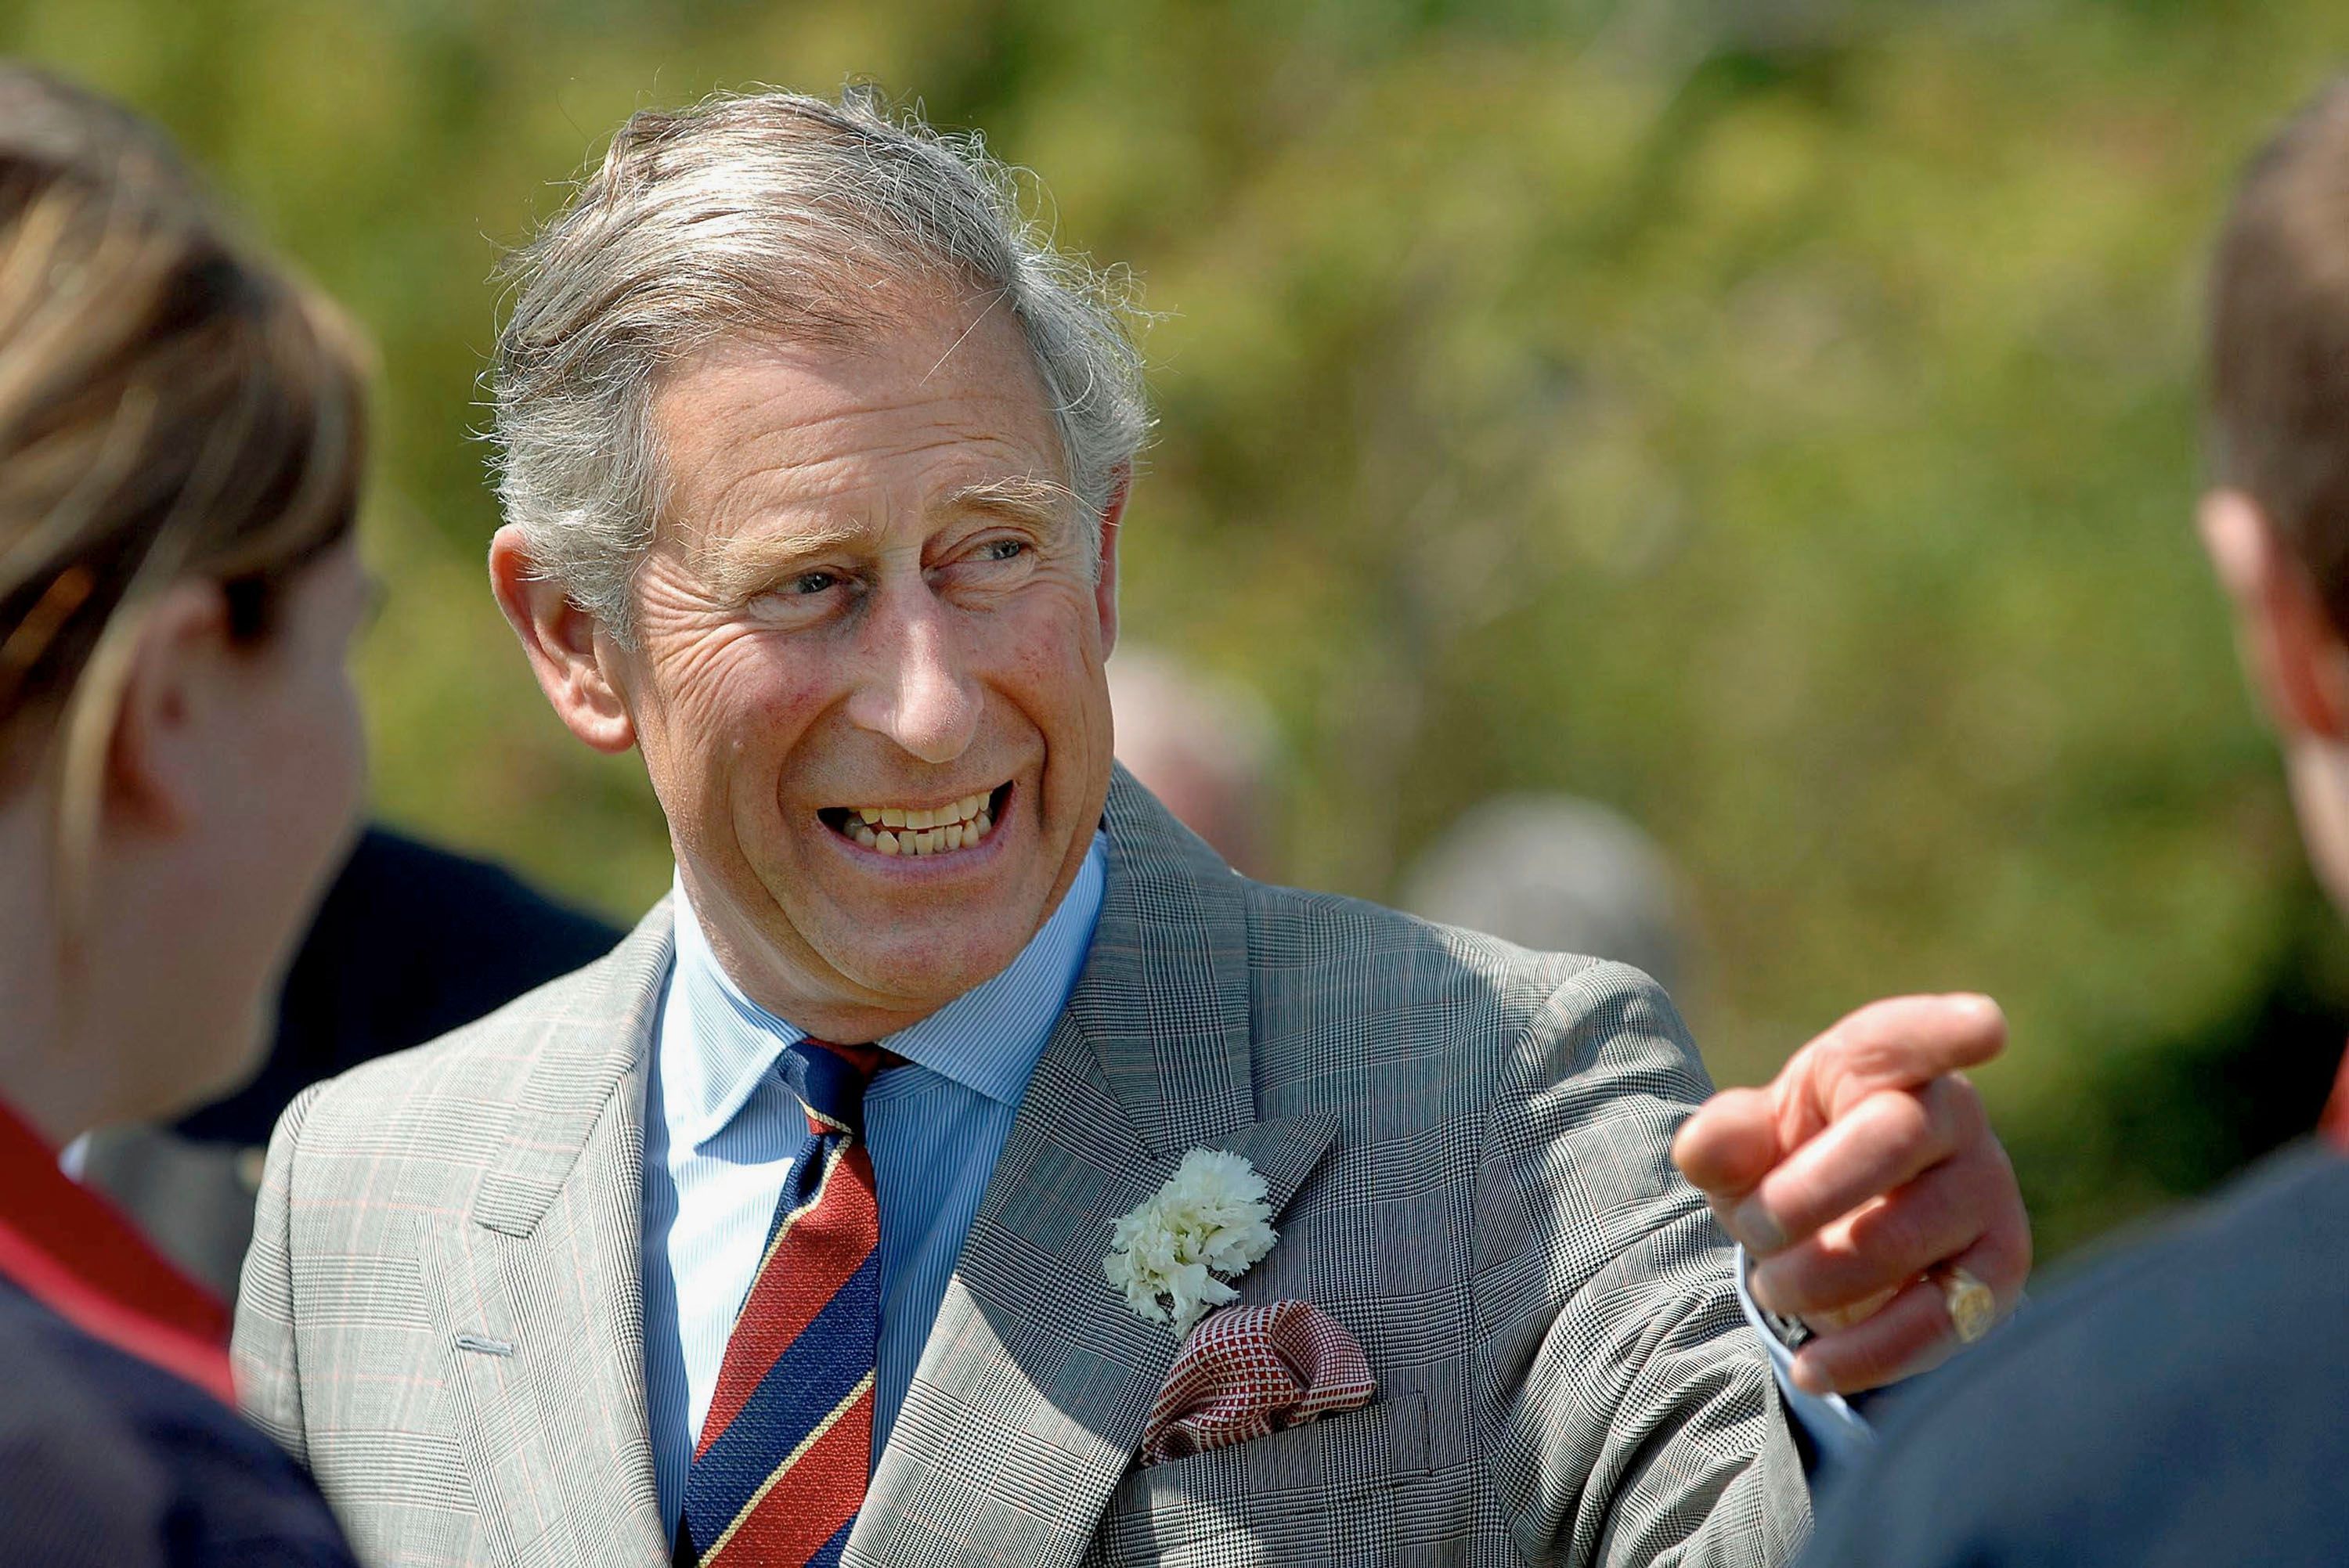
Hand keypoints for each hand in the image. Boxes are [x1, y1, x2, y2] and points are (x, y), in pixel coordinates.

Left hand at [1671, 994, 2030, 1396]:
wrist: (1838, 1237)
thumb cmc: (1791, 1164)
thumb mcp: (1744, 1145)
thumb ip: (1721, 1138)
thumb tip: (1702, 1146)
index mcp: (1883, 1064)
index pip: (1913, 1035)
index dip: (1945, 1029)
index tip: (1984, 1027)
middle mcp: (1950, 1117)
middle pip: (1891, 1139)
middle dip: (1803, 1195)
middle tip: (1755, 1230)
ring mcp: (1984, 1193)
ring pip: (1906, 1236)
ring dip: (1820, 1275)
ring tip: (1773, 1287)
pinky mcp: (1996, 1274)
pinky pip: (1937, 1321)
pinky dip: (1866, 1353)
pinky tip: (1811, 1368)